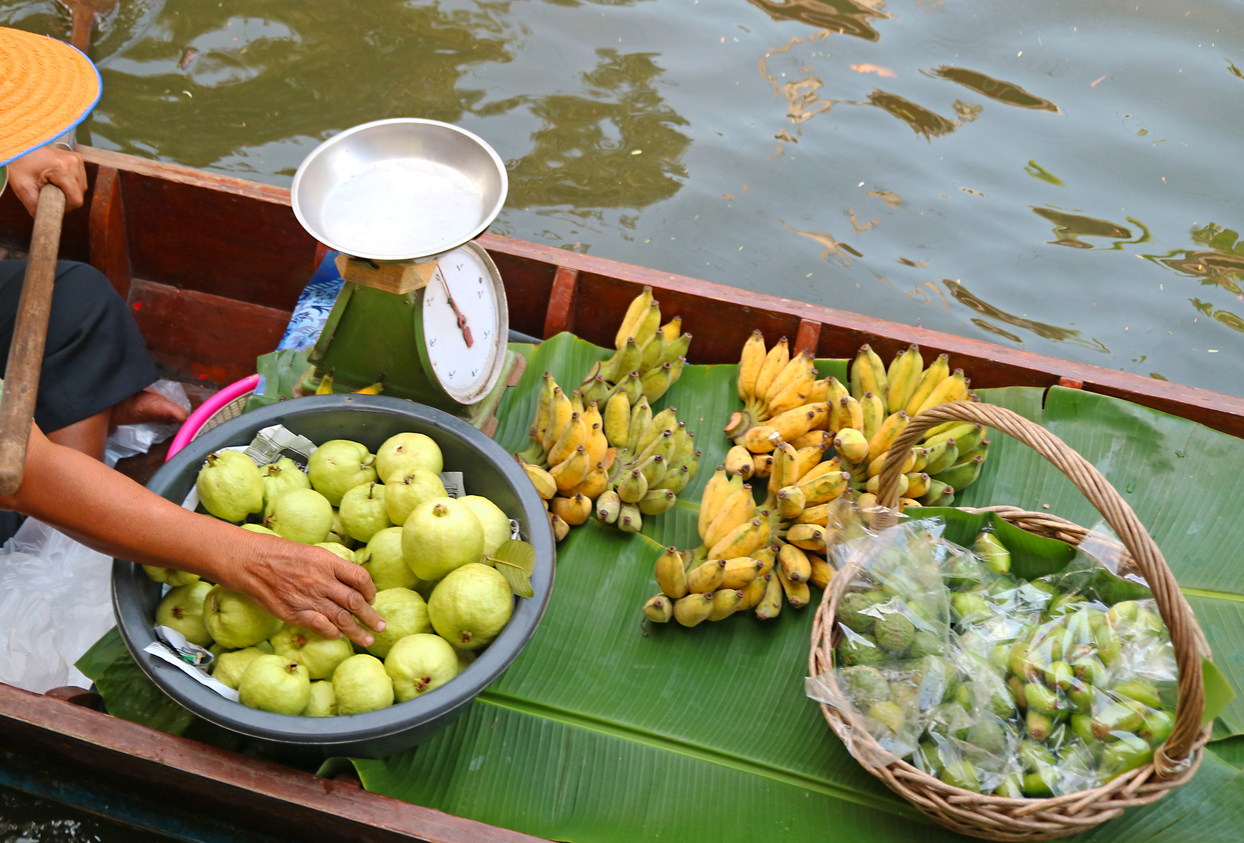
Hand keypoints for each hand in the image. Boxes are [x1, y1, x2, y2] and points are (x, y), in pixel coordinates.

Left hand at [7, 146, 87, 215]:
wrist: (18, 147)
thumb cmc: (19, 164)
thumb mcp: (23, 188)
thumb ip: (34, 207)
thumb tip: (46, 220)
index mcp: (62, 168)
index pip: (76, 199)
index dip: (66, 207)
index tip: (52, 203)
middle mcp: (74, 162)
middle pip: (80, 194)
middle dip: (66, 198)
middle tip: (48, 193)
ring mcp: (77, 159)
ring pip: (82, 187)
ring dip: (69, 191)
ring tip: (52, 185)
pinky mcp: (77, 159)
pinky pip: (80, 179)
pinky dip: (70, 183)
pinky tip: (57, 179)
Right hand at [223, 533, 385, 647]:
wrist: (248, 561)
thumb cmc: (278, 553)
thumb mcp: (310, 551)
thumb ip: (330, 567)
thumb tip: (348, 580)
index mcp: (327, 561)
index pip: (360, 578)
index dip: (371, 590)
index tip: (372, 598)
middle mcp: (321, 580)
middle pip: (355, 602)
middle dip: (371, 617)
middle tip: (382, 627)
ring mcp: (308, 597)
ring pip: (341, 618)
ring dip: (357, 631)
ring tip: (368, 640)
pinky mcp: (293, 612)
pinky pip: (320, 626)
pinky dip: (332, 632)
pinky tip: (339, 636)